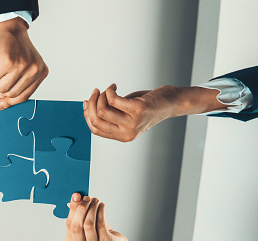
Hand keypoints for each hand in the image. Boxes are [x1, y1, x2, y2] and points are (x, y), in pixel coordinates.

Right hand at [0, 17, 47, 110]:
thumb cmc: (14, 47)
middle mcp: (33, 70)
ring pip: (1, 88)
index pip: (24, 96)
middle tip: (2, 72)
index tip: (0, 104)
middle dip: (2, 85)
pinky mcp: (8, 62)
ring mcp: (21, 66)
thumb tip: (2, 104)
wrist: (8, 28)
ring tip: (0, 64)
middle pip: (11, 93)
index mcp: (40, 72)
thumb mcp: (24, 66)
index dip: (10, 102)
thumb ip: (18, 85)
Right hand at [66, 193, 140, 240]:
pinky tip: (101, 206)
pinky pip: (101, 224)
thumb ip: (78, 213)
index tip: (76, 196)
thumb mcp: (85, 224)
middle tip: (86, 198)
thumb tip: (76, 197)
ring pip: (88, 224)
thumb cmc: (98, 234)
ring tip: (95, 200)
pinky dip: (100, 212)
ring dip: (92, 209)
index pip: (69, 224)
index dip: (73, 209)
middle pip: (77, 225)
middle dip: (82, 208)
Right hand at [83, 84, 221, 141]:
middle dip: (92, 103)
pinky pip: (114, 99)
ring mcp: (132, 122)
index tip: (87, 102)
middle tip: (95, 92)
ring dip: (101, 95)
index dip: (87, 115)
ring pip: (103, 109)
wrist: (170, 103)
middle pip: (97, 120)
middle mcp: (127, 132)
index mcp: (123, 137)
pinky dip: (110, 90)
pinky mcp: (137, 109)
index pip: (95, 129)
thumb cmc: (148, 108)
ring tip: (108, 89)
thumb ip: (111, 115)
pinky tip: (114, 86)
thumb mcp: (126, 116)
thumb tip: (89, 106)